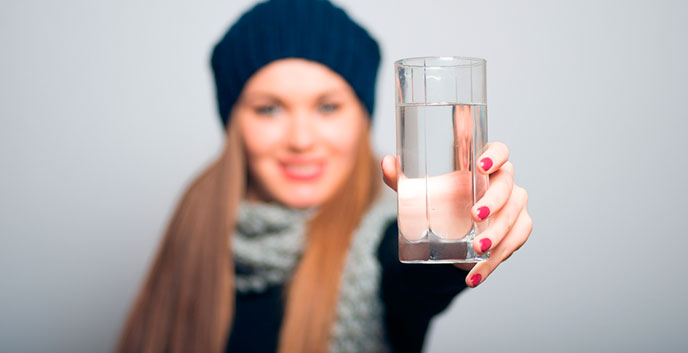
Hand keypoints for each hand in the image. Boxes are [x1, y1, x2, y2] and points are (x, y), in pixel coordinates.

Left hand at [380, 142, 532, 287]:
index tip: (481, 166)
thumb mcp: (420, 191)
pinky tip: (476, 274)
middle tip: (474, 216)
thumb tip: (386, 162)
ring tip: (477, 250)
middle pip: (508, 186)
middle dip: (494, 202)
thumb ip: (402, 178)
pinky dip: (494, 261)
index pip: (500, 151)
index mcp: (485, 165)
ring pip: (514, 217)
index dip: (495, 156)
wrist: (452, 233)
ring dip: (497, 235)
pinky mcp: (517, 229)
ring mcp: (514, 206)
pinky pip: (513, 243)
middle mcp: (505, 182)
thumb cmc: (442, 202)